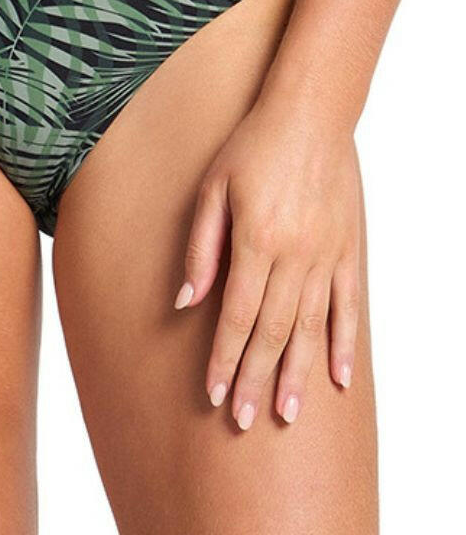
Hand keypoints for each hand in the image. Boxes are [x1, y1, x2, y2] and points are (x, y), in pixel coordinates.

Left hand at [174, 95, 360, 428]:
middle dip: (254, 379)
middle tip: (244, 420)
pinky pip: (348, 306)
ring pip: (311, 327)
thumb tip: (187, 302)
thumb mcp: (212, 189)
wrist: (311, 114)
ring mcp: (326, 255)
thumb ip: (201, 247)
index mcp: (256, 241)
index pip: (236, 316)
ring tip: (286, 414)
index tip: (214, 395)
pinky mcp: (348, 250)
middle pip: (273, 331)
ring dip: (297, 374)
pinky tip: (339, 377)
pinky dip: (344, 343)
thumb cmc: (252, 146)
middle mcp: (294, 255)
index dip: (223, 358)